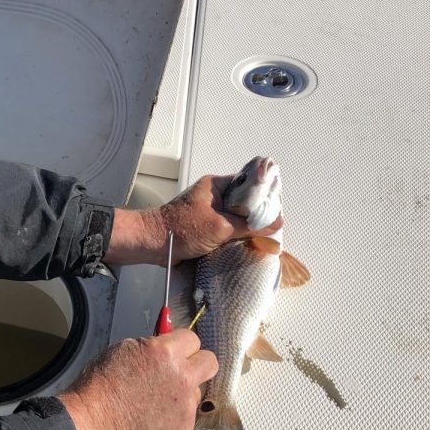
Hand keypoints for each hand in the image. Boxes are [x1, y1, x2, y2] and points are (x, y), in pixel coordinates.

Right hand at [58, 330, 217, 429]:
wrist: (95, 422)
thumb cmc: (102, 385)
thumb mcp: (125, 350)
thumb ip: (152, 347)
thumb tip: (166, 347)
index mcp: (166, 353)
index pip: (193, 339)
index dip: (182, 345)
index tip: (176, 351)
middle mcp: (183, 378)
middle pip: (210, 363)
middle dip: (198, 364)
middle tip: (182, 371)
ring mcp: (186, 406)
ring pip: (197, 393)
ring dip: (183, 394)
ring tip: (157, 401)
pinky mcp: (184, 429)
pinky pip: (187, 417)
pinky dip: (174, 417)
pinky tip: (153, 417)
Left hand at [158, 174, 282, 263]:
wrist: (152, 244)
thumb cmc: (181, 229)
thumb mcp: (220, 227)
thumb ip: (249, 225)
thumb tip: (276, 222)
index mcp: (216, 185)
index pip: (248, 184)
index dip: (264, 197)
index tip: (277, 211)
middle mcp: (213, 196)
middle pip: (244, 203)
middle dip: (257, 216)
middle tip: (272, 228)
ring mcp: (209, 212)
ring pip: (236, 218)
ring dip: (246, 229)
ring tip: (263, 238)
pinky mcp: (204, 227)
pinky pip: (227, 230)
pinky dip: (235, 237)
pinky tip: (246, 245)